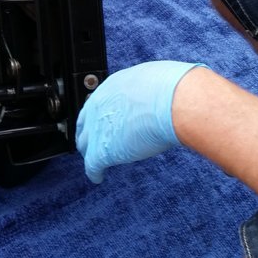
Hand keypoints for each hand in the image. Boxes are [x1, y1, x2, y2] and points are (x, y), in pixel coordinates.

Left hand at [75, 60, 206, 183]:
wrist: (173, 103)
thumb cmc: (172, 90)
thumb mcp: (154, 80)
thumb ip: (145, 91)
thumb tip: (155, 94)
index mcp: (111, 88)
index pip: (99, 104)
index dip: (102, 116)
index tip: (107, 123)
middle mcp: (98, 106)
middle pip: (86, 124)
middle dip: (90, 133)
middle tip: (97, 142)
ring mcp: (97, 129)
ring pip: (85, 145)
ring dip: (90, 153)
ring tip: (96, 161)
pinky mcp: (101, 150)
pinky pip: (92, 165)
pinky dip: (94, 172)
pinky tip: (98, 177)